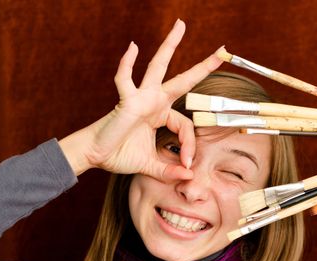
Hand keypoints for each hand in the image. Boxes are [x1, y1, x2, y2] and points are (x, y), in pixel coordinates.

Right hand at [59, 19, 222, 179]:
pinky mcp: (126, 101)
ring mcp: (141, 98)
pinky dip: (126, 65)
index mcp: (160, 115)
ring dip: (169, 47)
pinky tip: (133, 48)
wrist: (95, 156)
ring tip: (180, 26)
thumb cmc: (120, 155)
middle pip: (181, 80)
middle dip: (201, 67)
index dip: (190, 145)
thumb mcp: (152, 165)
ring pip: (157, 68)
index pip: (186, 124)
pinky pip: (125, 80)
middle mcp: (153, 102)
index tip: (188, 164)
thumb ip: (170, 170)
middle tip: (220, 51)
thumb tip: (190, 177)